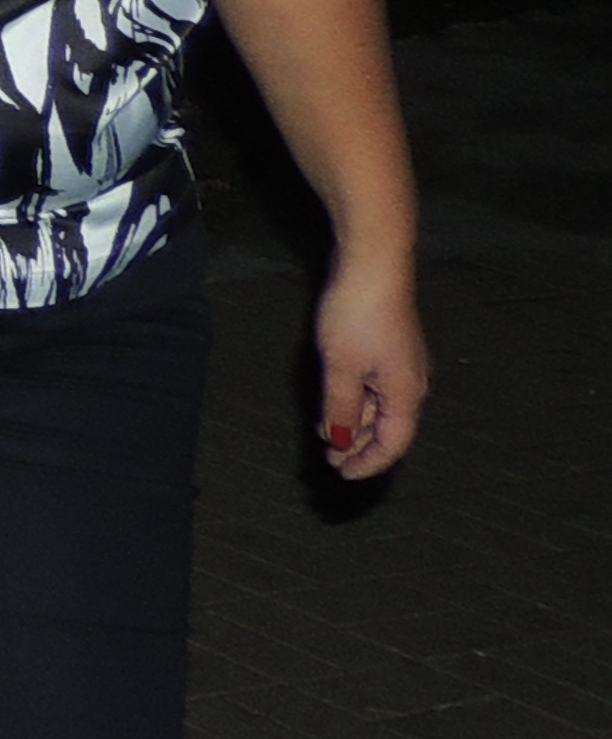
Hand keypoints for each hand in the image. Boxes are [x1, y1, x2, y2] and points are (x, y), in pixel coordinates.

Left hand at [312, 253, 428, 475]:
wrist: (374, 264)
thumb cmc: (357, 315)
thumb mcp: (341, 366)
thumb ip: (340, 407)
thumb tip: (339, 439)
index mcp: (405, 393)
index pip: (393, 443)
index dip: (369, 462)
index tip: (343, 474)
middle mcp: (411, 383)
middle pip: (388, 428)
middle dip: (359, 445)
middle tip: (330, 459)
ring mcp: (402, 364)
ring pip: (379, 407)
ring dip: (354, 423)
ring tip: (326, 434)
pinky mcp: (389, 347)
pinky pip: (375, 386)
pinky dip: (355, 400)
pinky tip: (334, 402)